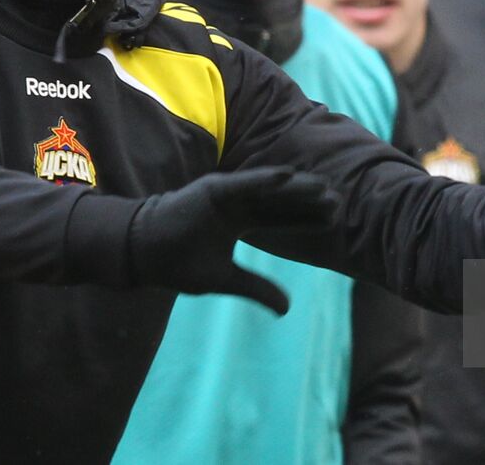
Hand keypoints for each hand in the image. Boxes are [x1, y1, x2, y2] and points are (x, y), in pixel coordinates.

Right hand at [129, 167, 339, 314]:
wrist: (144, 254)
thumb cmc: (178, 264)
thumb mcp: (226, 280)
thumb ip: (257, 289)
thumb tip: (287, 309)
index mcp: (240, 221)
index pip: (281, 218)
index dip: (307, 219)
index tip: (335, 220)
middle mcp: (237, 204)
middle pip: (281, 201)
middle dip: (309, 202)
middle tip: (340, 201)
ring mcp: (226, 194)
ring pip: (269, 189)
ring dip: (296, 187)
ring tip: (325, 188)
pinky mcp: (213, 189)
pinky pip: (245, 183)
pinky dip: (266, 178)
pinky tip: (290, 176)